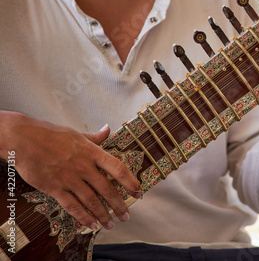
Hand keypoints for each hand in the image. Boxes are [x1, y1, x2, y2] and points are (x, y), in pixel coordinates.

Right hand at [0, 111, 141, 229]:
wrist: (24, 139)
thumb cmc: (51, 134)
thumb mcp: (77, 134)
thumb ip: (95, 137)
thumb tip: (108, 129)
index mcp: (91, 152)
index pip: (117, 168)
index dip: (130, 181)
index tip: (138, 191)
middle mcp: (83, 166)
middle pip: (107, 189)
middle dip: (119, 204)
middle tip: (126, 215)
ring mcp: (69, 178)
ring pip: (91, 201)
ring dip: (103, 215)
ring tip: (110, 224)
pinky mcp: (55, 188)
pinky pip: (72, 206)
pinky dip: (83, 217)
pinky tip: (91, 224)